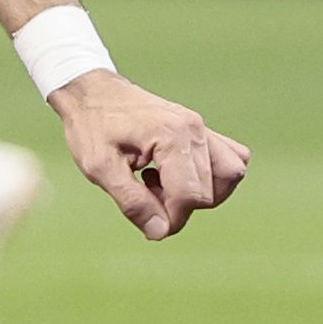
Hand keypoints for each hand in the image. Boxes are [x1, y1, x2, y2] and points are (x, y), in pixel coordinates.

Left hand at [47, 69, 250, 240]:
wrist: (92, 92)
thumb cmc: (92, 126)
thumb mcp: (100, 168)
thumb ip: (132, 202)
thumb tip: (161, 231)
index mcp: (170, 136)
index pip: (190, 196)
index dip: (171, 219)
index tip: (147, 220)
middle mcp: (194, 129)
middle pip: (209, 192)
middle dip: (178, 206)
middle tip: (146, 192)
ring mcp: (202, 127)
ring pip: (230, 175)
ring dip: (201, 192)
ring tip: (163, 184)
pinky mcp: (202, 129)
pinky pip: (230, 158)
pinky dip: (212, 177)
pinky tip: (177, 174)